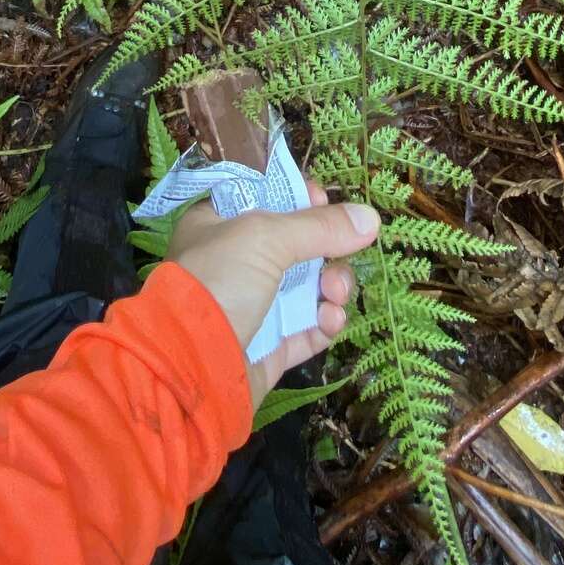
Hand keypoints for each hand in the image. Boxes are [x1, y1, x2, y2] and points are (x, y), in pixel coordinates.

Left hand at [167, 182, 379, 408]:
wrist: (192, 366)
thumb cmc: (218, 282)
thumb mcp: (264, 237)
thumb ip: (319, 226)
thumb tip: (371, 218)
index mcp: (219, 225)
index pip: (264, 199)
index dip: (297, 198)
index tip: (322, 200)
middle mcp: (236, 263)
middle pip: (297, 245)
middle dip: (327, 249)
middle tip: (341, 253)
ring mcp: (255, 307)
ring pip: (310, 287)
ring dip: (332, 286)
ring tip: (333, 294)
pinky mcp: (272, 346)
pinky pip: (310, 328)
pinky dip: (326, 322)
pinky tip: (330, 320)